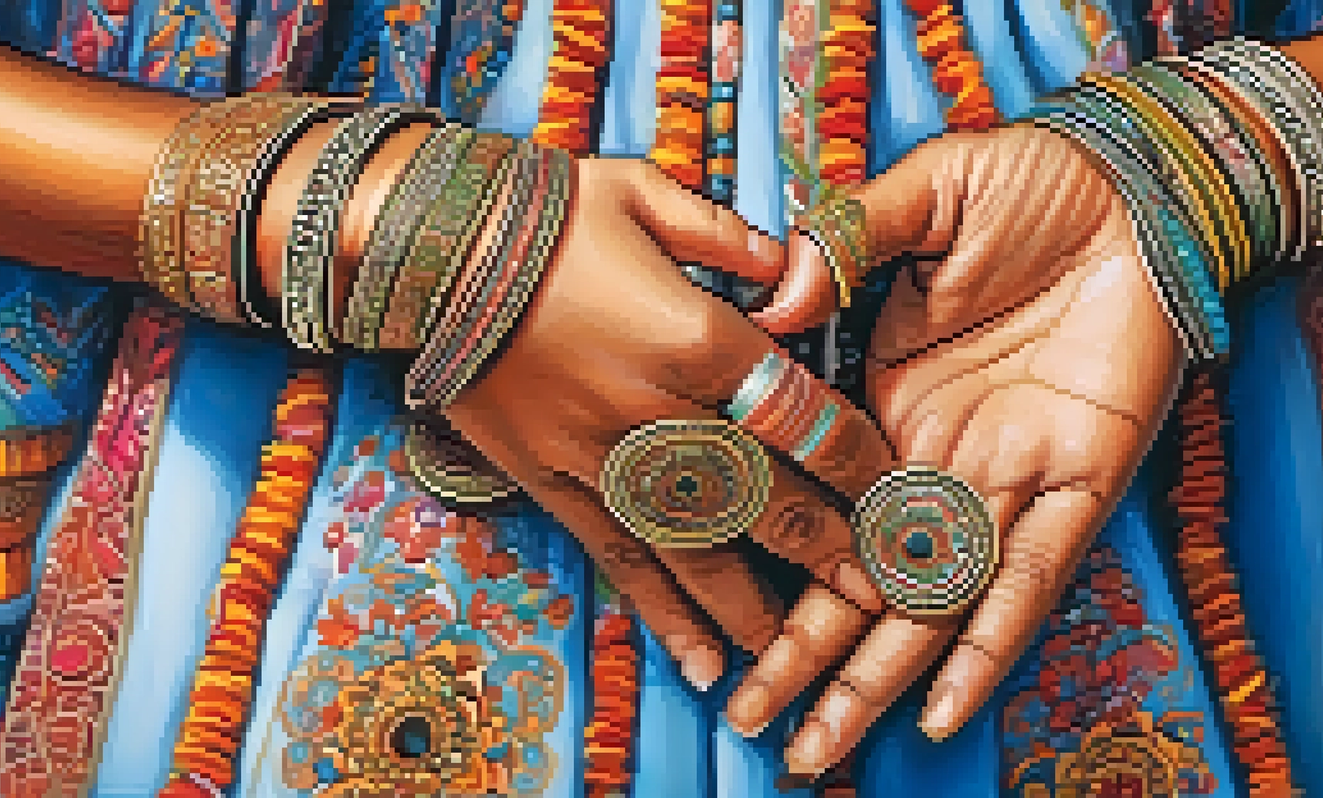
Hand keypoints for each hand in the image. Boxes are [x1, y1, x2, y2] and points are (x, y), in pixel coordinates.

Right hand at [443, 158, 895, 688]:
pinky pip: (618, 558)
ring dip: (752, 605)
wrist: (427, 247)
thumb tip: (792, 270)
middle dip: (826, 549)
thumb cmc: (543, 211)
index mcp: (695, 337)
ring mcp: (603, 457)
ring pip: (697, 549)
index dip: (854, 461)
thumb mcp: (645, 193)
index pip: (801, 414)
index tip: (894, 495)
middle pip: (763, 496)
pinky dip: (661, 613)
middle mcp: (659, 412)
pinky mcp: (552, 481)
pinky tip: (699, 661)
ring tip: (796, 654)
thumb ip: (729, 238)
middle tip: (878, 592)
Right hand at [726, 124, 1185, 773]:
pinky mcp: (1086, 477)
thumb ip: (849, 239)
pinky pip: (1036, 575)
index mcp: (888, 403)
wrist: (1137, 177)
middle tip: (756, 726)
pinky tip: (948, 704)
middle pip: (865, 580)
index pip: (818, 507)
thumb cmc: (1026, 184)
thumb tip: (778, 300)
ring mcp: (1011, 476)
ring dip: (880, 674)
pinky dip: (990, 639)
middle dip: (809, 657)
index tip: (720, 624)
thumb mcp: (921, 197)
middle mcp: (941, 456)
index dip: (772, 566)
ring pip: (935, 598)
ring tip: (821, 743)